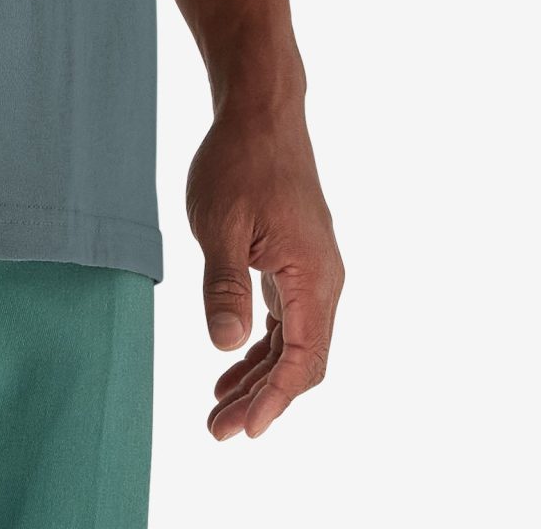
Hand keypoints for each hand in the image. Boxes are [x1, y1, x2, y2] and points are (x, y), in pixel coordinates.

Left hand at [186, 97, 342, 440]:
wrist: (261, 110)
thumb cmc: (239, 160)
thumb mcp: (220, 224)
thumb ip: (225, 286)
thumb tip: (226, 344)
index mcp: (313, 274)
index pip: (302, 359)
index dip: (273, 399)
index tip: (243, 429)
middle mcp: (323, 278)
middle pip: (301, 359)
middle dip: (262, 399)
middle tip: (217, 430)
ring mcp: (311, 269)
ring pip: (293, 341)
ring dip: (260, 376)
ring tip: (218, 407)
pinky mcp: (296, 258)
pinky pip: (286, 317)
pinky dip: (262, 345)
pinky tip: (233, 361)